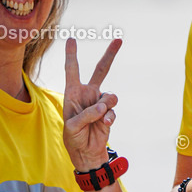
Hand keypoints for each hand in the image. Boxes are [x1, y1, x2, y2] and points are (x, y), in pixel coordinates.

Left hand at [63, 38, 120, 170]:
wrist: (86, 152)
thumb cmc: (73, 137)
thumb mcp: (72, 126)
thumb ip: (86, 115)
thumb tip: (102, 106)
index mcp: (73, 93)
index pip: (72, 70)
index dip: (72, 54)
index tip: (71, 39)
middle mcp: (88, 94)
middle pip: (101, 70)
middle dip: (110, 54)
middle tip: (119, 40)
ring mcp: (100, 102)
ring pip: (110, 95)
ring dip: (106, 105)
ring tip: (100, 116)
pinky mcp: (109, 113)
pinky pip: (113, 110)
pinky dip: (109, 118)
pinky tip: (105, 124)